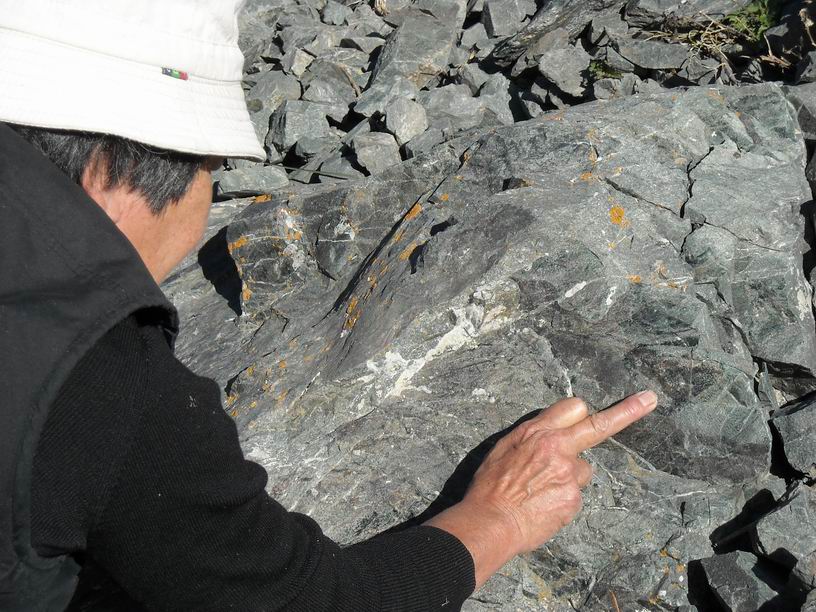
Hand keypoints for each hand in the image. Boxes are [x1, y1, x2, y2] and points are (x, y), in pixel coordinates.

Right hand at [425, 391, 657, 588]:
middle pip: (599, 424)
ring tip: (542, 491)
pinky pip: (574, 494)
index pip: (571, 408)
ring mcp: (568, 473)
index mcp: (537, 432)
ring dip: (570, 477)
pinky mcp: (573, 498)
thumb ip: (531, 437)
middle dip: (628, 410)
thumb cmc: (490, 486)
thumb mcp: (504, 448)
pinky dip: (563, 499)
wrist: (491, 521)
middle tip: (650, 399)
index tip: (600, 406)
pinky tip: (543, 506)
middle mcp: (557, 447)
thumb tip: (546, 432)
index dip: (581, 411)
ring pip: (582, 469)